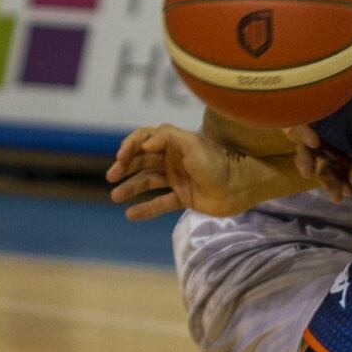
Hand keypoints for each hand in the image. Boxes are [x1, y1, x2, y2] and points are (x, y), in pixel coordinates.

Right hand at [109, 120, 265, 219]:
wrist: (240, 186)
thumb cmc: (217, 163)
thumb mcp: (192, 143)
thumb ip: (167, 138)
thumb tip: (145, 143)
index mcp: (174, 143)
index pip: (145, 139)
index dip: (131, 145)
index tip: (121, 157)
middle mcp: (173, 159)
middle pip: (142, 160)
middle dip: (125, 166)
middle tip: (111, 176)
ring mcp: (178, 179)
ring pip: (148, 181)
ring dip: (131, 187)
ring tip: (115, 196)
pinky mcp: (184, 197)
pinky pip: (160, 203)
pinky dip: (145, 209)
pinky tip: (130, 214)